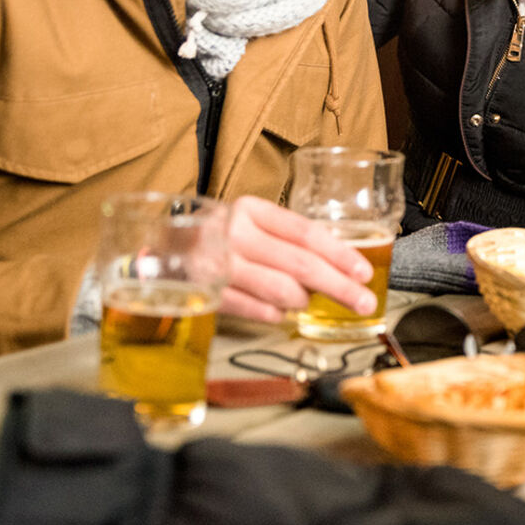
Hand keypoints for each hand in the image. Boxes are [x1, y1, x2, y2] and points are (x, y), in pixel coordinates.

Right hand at [220, 195, 376, 322]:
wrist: (161, 248)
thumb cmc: (219, 235)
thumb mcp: (251, 223)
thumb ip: (286, 239)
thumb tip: (337, 267)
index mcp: (252, 210)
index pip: (306, 232)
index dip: (339, 254)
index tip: (363, 272)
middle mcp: (235, 234)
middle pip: (300, 264)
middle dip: (339, 286)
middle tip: (364, 302)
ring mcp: (218, 265)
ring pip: (279, 290)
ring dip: (303, 300)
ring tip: (308, 302)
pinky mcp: (205, 293)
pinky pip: (252, 309)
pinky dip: (273, 313)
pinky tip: (282, 313)